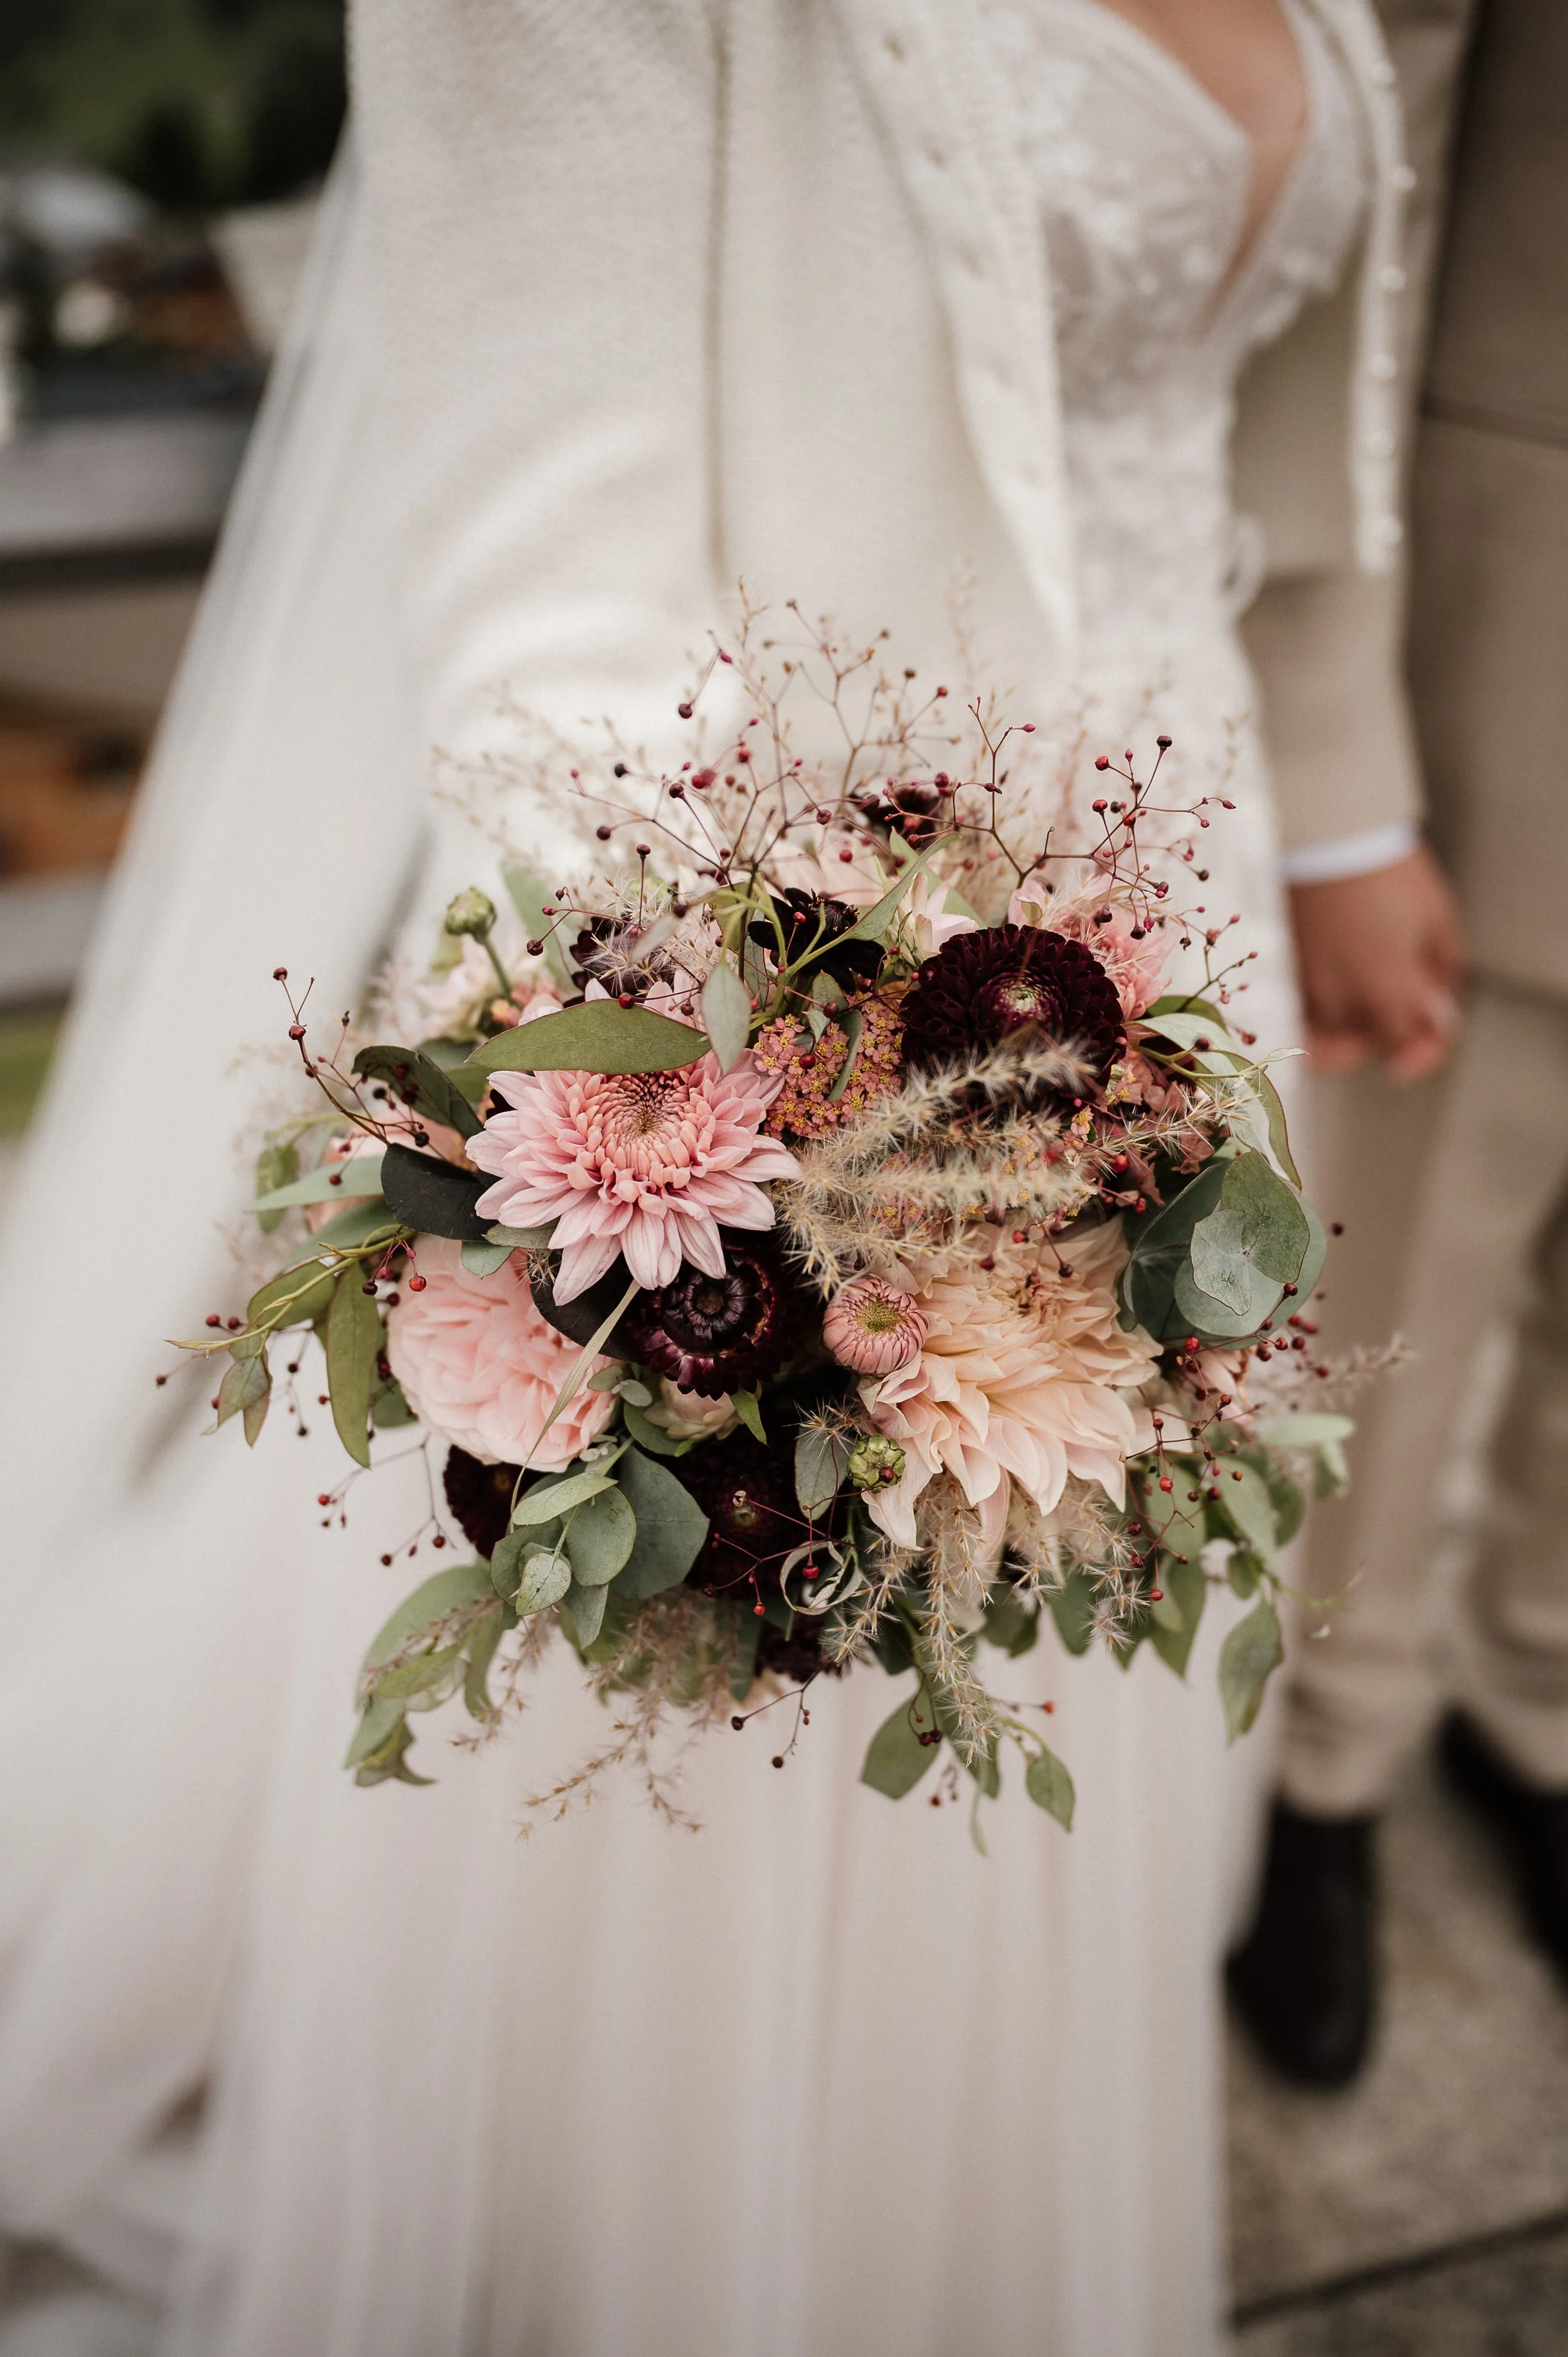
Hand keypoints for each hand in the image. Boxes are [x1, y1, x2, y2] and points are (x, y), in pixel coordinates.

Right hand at [1287, 846, 1463, 1081]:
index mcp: (1386, 987)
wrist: (1331, 833)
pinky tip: (1325, 999)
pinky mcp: (1281, 967)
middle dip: (1382, 1041)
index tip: (1431, 1034)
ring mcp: (1305, 984)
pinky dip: (1310, 1016)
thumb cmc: (1389, 871)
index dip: (1423, 1047)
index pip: (1403, 1045)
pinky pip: (1295, 1011)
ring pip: (1322, 1035)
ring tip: (1355, 1020)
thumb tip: (1437, 1005)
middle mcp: (1340, 996)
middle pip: (1360, 1046)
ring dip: (1343, 1033)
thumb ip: (1442, 973)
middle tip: (1397, 1027)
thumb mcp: (1438, 919)